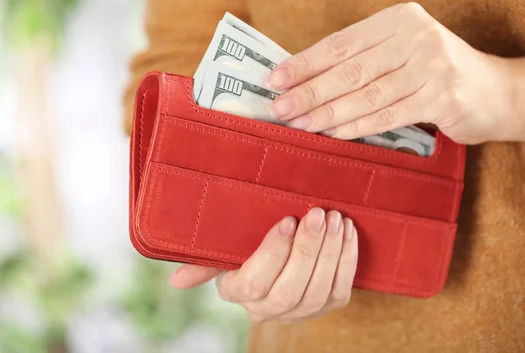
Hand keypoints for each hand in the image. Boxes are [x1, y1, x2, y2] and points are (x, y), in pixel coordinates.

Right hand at [169, 208, 357, 322]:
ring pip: (318, 291)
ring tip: (335, 219)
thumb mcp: (224, 250)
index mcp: (238, 292)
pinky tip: (347, 232)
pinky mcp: (325, 306)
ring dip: (330, 253)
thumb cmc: (246, 246)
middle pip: (290, 289)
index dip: (274, 253)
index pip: (256, 282)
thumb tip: (175, 282)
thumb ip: (204, 261)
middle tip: (318, 214)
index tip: (288, 220)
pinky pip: (340, 290)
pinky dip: (347, 260)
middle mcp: (267, 310)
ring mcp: (298, 312)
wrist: (280, 258)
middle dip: (307, 250)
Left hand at [266, 2, 514, 144]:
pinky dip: (356, 127)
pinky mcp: (442, 97)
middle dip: (309, 91)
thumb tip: (306, 80)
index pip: (342, 43)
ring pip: (366, 95)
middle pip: (350, 69)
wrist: (498, 92)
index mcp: (399, 19)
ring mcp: (432, 65)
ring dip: (327, 113)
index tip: (275, 79)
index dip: (305, 62)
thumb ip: (365, 61)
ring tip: (299, 124)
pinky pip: (388, 116)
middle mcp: (416, 36)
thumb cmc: (438, 75)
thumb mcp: (403, 53)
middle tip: (279, 108)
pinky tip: (332, 134)